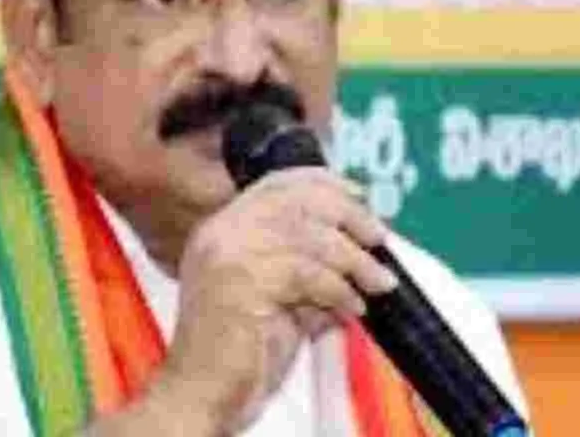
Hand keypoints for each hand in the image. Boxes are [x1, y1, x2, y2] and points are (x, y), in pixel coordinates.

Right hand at [151, 167, 398, 433]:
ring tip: (377, 283)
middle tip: (378, 240)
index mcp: (223, 229)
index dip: (324, 184)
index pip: (276, 183)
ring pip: (309, 236)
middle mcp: (221, 233)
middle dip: (348, 216)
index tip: (359, 197)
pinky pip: (308, 274)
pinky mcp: (241, 282)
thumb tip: (358, 257)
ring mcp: (227, 255)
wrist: (201, 394)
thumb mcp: (279, 300)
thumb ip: (308, 273)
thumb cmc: (237, 356)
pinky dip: (339, 290)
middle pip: (296, 200)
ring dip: (354, 260)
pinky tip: (350, 308)